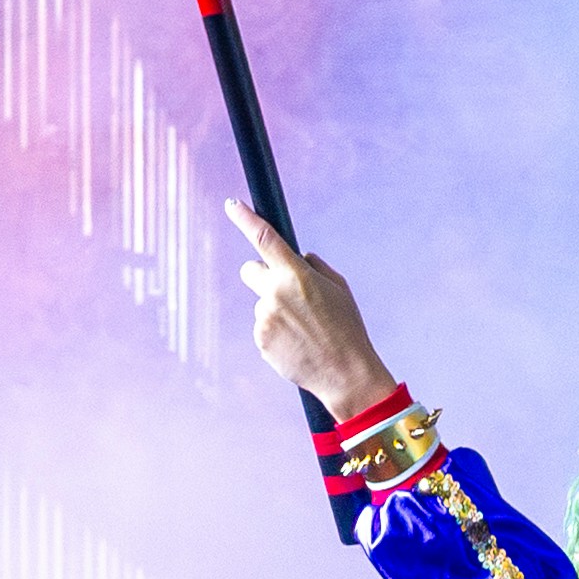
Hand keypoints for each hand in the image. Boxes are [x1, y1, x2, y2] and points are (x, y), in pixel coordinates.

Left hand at [226, 203, 396, 423]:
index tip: (231, 205)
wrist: (345, 374)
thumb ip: (314, 268)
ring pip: (260, 303)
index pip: (264, 238)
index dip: (245, 218)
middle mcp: (275, 293)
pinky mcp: (260, 340)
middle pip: (250, 270)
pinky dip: (275, 333)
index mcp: (296, 275)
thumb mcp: (339, 289)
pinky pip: (262, 328)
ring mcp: (264, 318)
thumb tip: (298, 258)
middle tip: (286, 294)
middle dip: (263, 276)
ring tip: (303, 330)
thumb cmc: (346, 329)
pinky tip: (296, 344)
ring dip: (275, 311)